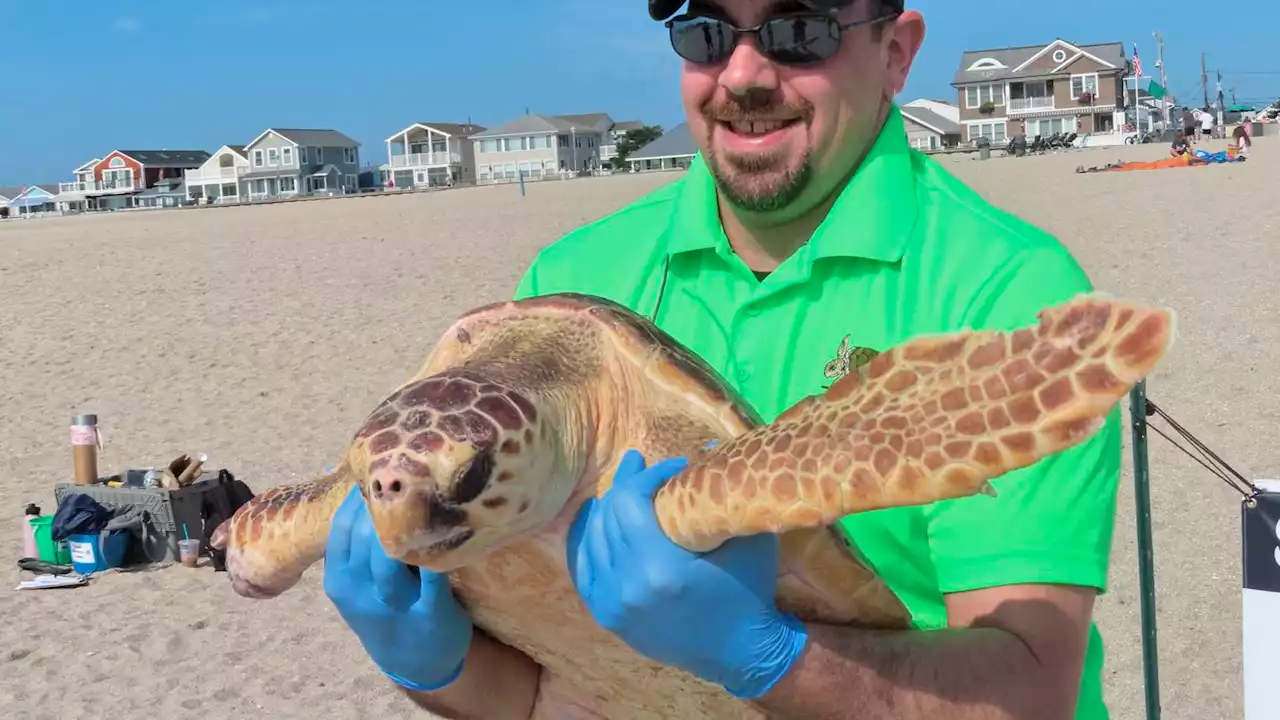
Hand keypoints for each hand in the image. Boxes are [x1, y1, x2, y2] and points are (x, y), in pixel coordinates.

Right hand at [324, 485, 472, 690]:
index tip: (382, 471)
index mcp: (339, 580)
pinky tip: (447, 527)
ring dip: (407, 524)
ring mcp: (394, 605)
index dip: (361, 496)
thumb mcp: (357, 582)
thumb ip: (353, 540)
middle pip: (364, 536)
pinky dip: (439, 550)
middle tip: (407, 476)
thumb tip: (342, 476)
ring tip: (423, 496)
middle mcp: (360, 593)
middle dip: (384, 503)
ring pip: (391, 556)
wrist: (417, 663)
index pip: (342, 526)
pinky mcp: (430, 613)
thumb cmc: (386, 608)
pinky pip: (433, 575)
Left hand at [566, 449, 807, 698]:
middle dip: (625, 484)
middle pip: (607, 516)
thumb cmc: (748, 592)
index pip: (628, 502)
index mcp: (658, 568)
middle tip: (642, 465)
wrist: (740, 652)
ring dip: (607, 509)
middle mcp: (626, 586)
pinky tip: (599, 519)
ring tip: (625, 488)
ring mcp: (611, 604)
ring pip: (591, 538)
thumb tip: (711, 444)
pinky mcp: (607, 615)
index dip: (646, 476)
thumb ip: (725, 493)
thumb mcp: (746, 540)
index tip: (673, 467)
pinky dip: (589, 539)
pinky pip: (584, 566)